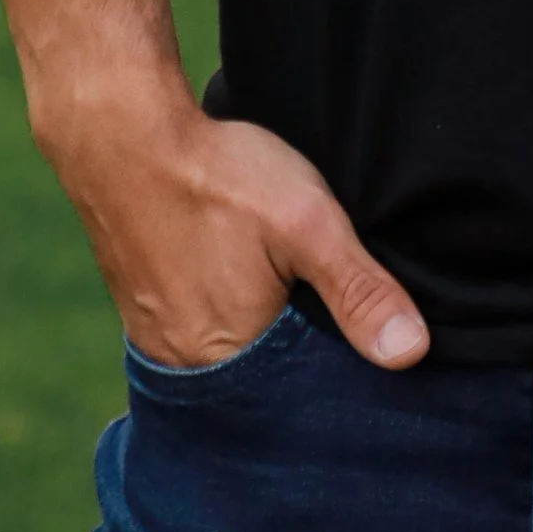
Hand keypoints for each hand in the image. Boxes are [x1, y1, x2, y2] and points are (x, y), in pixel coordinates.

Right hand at [45, 78, 429, 373]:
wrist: (121, 133)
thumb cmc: (216, 175)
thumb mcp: (306, 224)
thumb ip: (358, 289)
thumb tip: (411, 353)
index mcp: (227, 360)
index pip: (298, 398)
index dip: (335, 374)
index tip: (364, 346)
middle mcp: (185, 364)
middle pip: (261, 384)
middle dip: (299, 361)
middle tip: (328, 315)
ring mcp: (156, 337)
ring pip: (229, 359)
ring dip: (262, 340)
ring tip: (290, 299)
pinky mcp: (141, 307)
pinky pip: (197, 334)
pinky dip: (228, 319)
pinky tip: (244, 285)